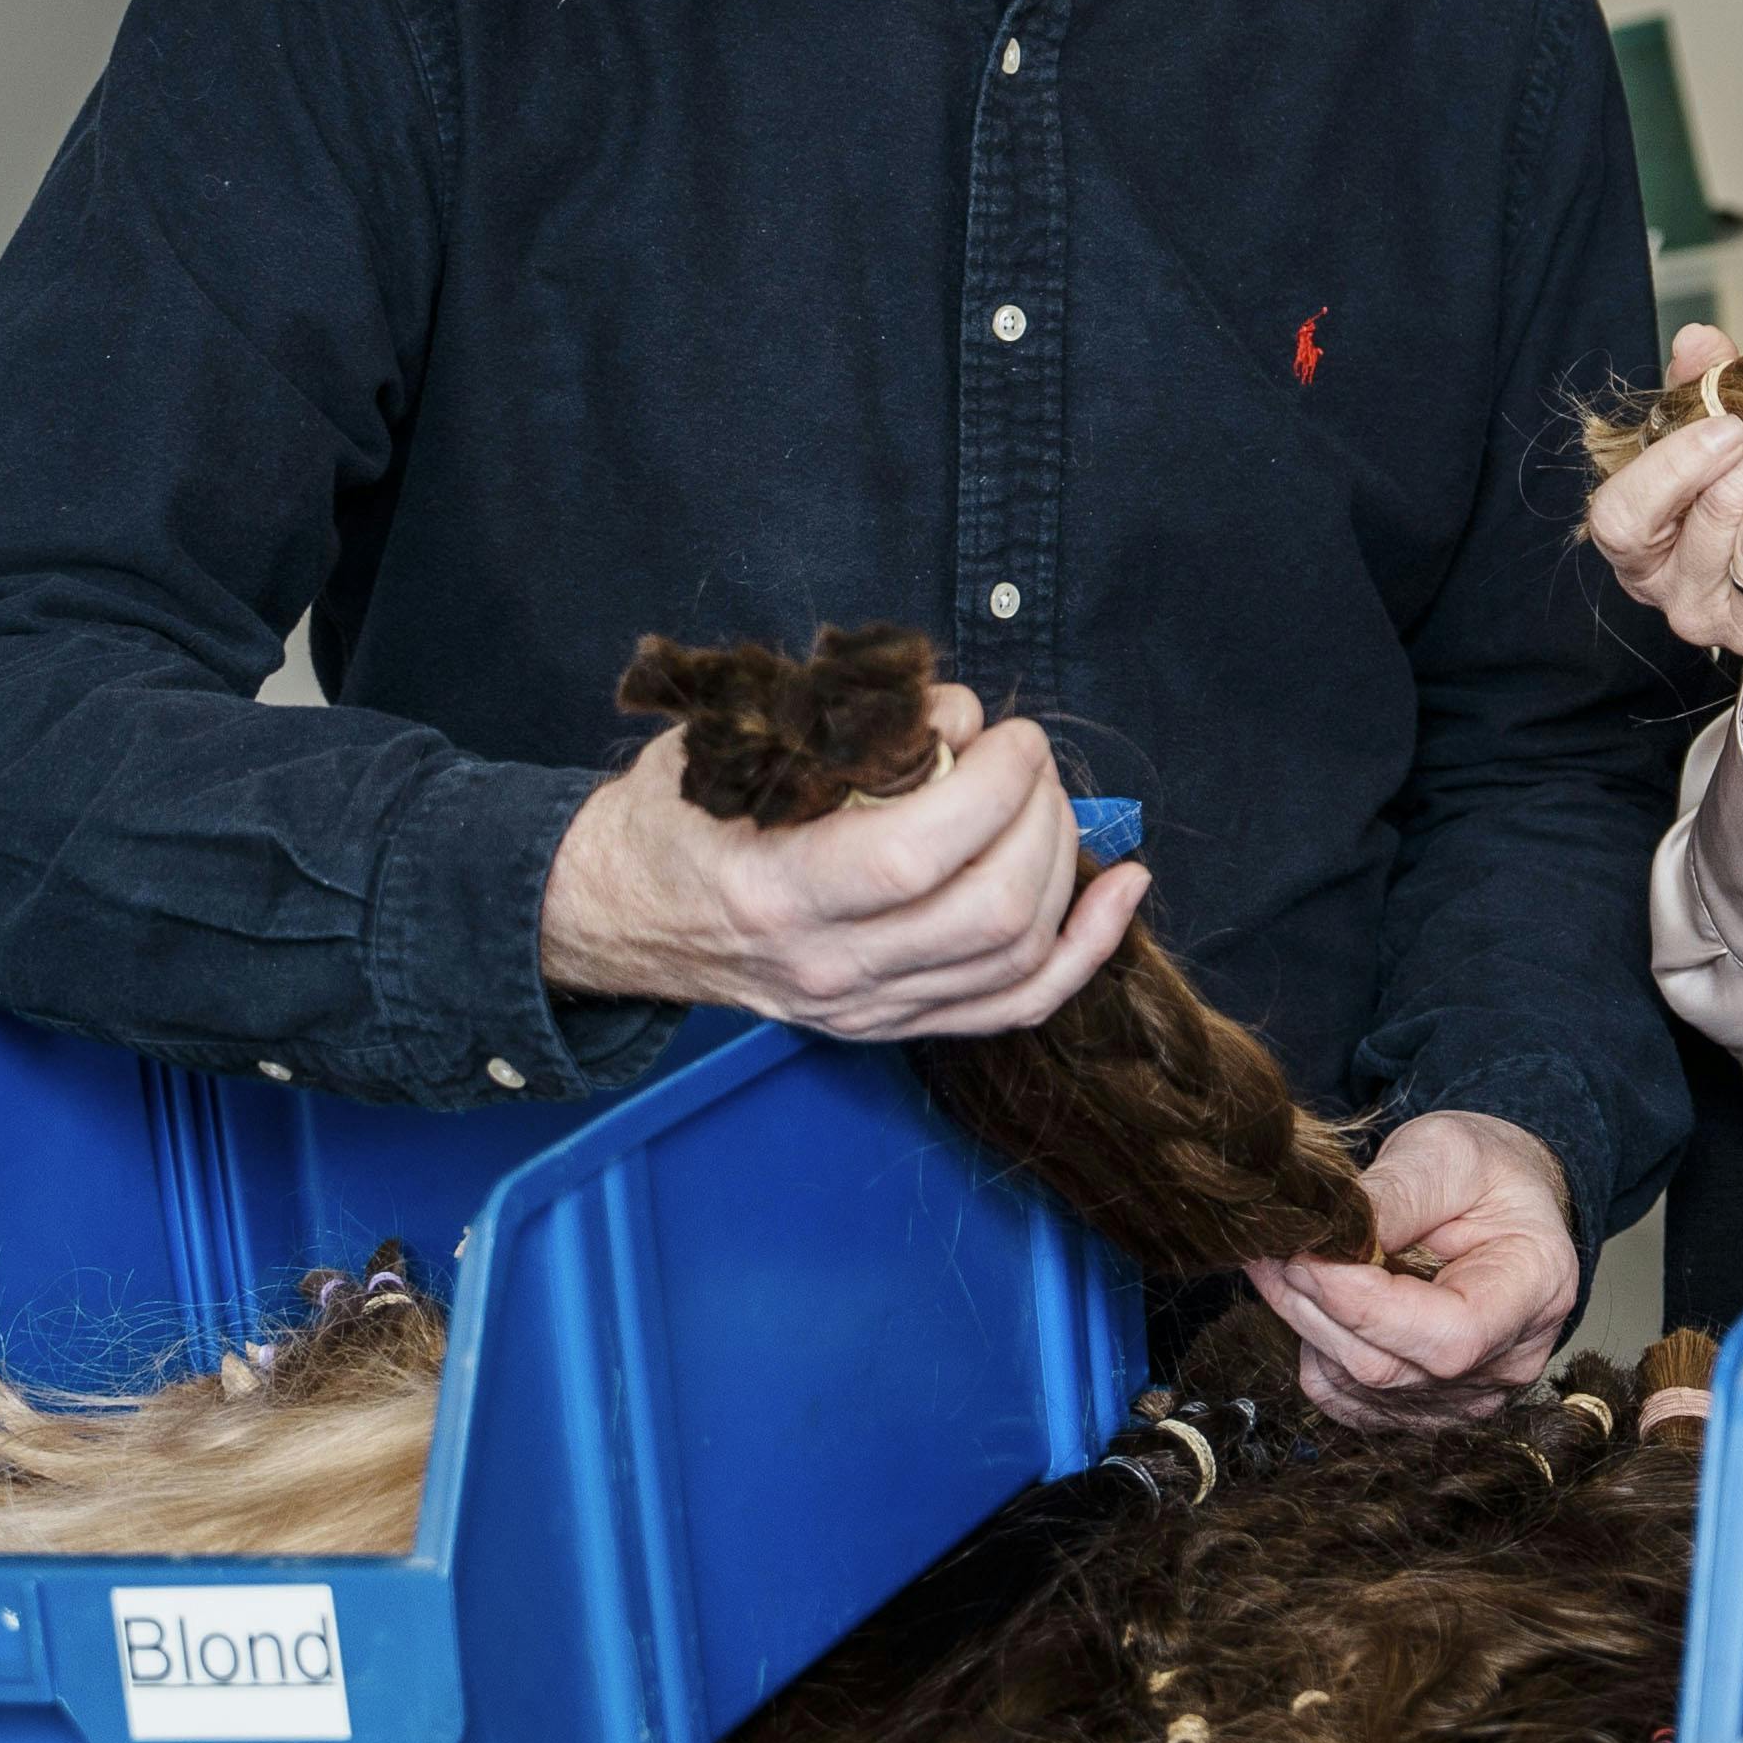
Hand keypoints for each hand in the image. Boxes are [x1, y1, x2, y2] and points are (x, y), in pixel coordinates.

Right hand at [538, 678, 1146, 1037]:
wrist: (619, 913)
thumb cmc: (674, 813)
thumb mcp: (734, 745)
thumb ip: (844, 724)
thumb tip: (958, 716)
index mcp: (777, 892)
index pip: (916, 855)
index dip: (990, 787)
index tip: (1004, 732)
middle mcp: (827, 968)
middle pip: (988, 913)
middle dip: (1037, 816)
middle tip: (1026, 756)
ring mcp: (862, 1009)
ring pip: (1015, 960)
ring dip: (1062, 866)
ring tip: (1050, 800)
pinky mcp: (890, 1026)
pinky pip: (1015, 1006)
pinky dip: (1086, 948)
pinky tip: (1123, 890)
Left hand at [1241, 1109, 1579, 1425]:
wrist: (1499, 1203)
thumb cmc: (1483, 1173)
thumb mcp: (1447, 1153)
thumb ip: (1395, 1195)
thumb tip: (1329, 1238)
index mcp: (1536, 1288)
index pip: (1449, 1335)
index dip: (1366, 1307)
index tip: (1307, 1254)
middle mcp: (1510, 1360)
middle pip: (1393, 1368)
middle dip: (1319, 1308)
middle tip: (1273, 1249)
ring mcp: (1468, 1395)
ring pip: (1361, 1386)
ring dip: (1307, 1325)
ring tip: (1279, 1263)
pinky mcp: (1425, 1407)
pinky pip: (1350, 1399)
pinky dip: (1317, 1349)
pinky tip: (1305, 1297)